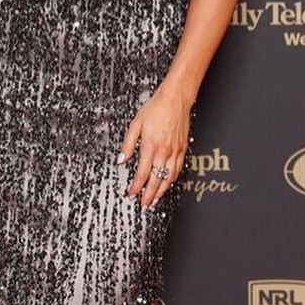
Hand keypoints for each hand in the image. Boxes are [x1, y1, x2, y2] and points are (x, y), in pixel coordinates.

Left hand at [118, 87, 191, 207]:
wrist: (176, 99)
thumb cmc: (156, 108)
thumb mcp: (135, 124)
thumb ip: (128, 144)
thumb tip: (120, 160)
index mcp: (150, 145)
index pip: (142, 173)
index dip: (136, 187)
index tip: (130, 194)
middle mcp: (164, 151)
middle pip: (156, 180)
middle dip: (148, 195)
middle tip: (143, 205)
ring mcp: (175, 151)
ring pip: (168, 178)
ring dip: (161, 192)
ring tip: (153, 201)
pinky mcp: (183, 149)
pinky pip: (178, 170)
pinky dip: (172, 180)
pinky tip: (167, 185)